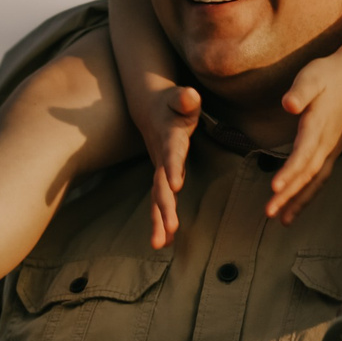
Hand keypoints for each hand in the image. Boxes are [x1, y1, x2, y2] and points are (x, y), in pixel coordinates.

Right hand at [134, 83, 201, 250]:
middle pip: (161, 185)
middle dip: (164, 207)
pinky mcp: (161, 178)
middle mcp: (161, 159)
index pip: (171, 155)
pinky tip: (166, 241)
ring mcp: (159, 170)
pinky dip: (161, 220)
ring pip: (157, 198)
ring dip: (158, 221)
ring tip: (161, 244)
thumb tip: (191, 96)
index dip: (173, 168)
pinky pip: (159, 201)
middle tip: (170, 229)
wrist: (150, 108)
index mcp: (169, 140)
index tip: (175, 185)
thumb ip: (185, 99)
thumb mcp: (180, 98)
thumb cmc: (173, 103)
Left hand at [267, 53, 341, 222]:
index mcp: (318, 125)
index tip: (274, 187)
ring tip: (282, 220)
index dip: (289, 171)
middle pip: (308, 174)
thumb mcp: (312, 75)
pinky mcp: (333, 150)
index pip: (304, 153)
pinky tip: (296, 205)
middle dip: (289, 195)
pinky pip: (320, 177)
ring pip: (316, 180)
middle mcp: (327, 142)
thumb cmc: (328, 73)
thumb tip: (288, 104)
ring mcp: (332, 148)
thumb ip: (301, 90)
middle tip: (269, 214)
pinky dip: (309, 193)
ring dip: (299, 200)